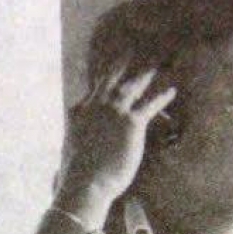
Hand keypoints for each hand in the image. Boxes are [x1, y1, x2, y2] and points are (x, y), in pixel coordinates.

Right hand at [57, 61, 175, 207]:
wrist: (85, 182)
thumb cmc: (77, 178)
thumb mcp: (70, 159)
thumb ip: (72, 154)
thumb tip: (61, 168)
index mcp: (79, 114)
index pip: (91, 93)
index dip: (100, 82)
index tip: (105, 73)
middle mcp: (95, 107)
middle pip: (110, 80)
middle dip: (120, 64)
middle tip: (129, 51)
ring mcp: (113, 112)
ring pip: (131, 86)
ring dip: (144, 74)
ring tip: (155, 65)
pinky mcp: (131, 123)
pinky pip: (150, 105)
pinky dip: (162, 97)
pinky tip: (172, 91)